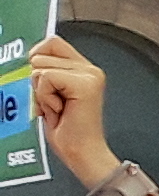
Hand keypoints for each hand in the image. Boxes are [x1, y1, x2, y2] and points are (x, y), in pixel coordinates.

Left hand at [33, 32, 109, 184]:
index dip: (38, 59)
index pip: (51, 42)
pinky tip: (60, 110)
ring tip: (57, 107)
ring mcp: (90, 76)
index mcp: (83, 69)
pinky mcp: (85, 84)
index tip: (44, 83)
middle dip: (38, 81)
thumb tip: (31, 58)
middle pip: (41, 53)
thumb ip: (46, 72)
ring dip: (41, 91)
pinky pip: (46, 78)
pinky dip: (45, 97)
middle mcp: (90, 69)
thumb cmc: (68, 130)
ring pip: (40, 67)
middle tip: (55, 102)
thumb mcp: (51, 94)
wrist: (82, 152)